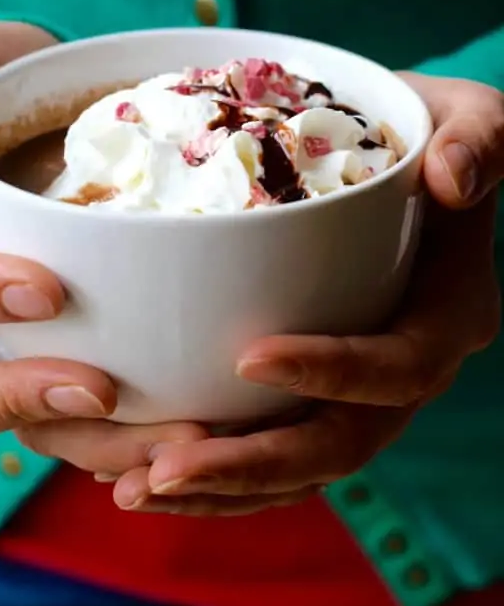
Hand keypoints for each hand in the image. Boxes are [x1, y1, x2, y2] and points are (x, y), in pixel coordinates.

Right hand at [0, 19, 207, 465]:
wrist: (22, 107)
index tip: (43, 289)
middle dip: (22, 405)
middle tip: (105, 392)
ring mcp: (4, 340)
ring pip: (30, 423)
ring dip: (102, 441)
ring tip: (186, 435)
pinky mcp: (64, 346)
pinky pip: (88, 407)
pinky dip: (138, 428)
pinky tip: (202, 423)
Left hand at [112, 74, 502, 515]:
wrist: (402, 162)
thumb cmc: (428, 134)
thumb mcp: (469, 117)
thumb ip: (478, 138)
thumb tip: (452, 178)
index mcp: (446, 315)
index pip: (398, 367)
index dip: (331, 373)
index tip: (248, 356)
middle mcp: (406, 367)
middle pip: (339, 443)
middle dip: (253, 463)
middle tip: (163, 470)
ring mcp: (361, 389)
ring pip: (299, 464)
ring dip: (221, 485)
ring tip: (137, 488)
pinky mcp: (319, 390)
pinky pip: (275, 449)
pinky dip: (220, 471)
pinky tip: (148, 474)